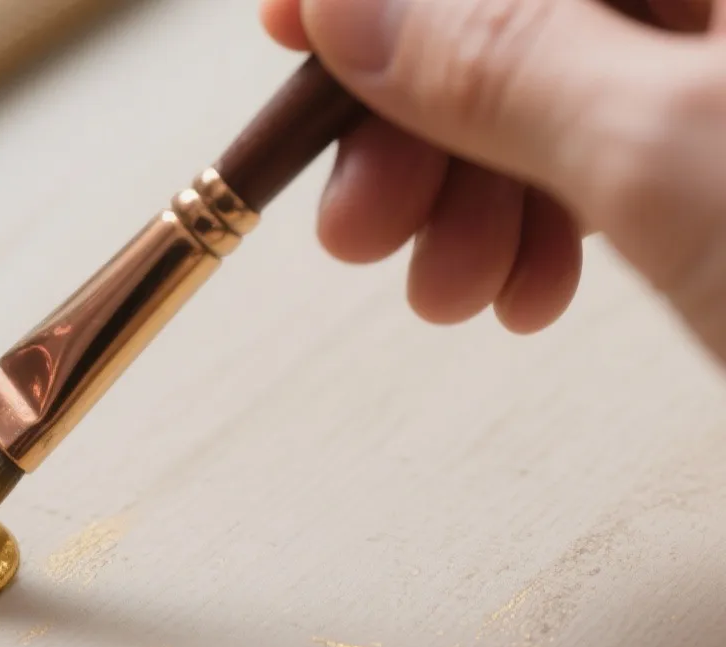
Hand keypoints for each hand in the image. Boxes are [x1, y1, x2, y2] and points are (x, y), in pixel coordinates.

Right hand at [260, 0, 725, 359]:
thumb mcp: (670, 146)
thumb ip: (502, 59)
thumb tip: (352, 7)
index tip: (290, 36)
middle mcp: (724, 6)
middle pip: (519, 17)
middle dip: (417, 126)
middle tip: (366, 219)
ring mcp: (725, 85)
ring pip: (556, 97)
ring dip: (466, 201)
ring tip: (453, 288)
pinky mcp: (725, 168)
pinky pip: (609, 163)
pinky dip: (545, 232)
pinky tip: (524, 291)